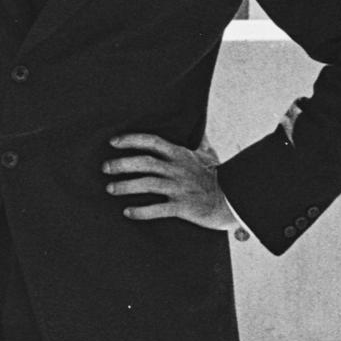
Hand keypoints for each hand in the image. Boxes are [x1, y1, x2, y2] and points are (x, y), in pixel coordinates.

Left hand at [102, 134, 243, 231]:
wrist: (236, 200)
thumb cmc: (220, 176)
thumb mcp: (209, 154)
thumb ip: (199, 142)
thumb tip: (200, 128)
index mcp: (181, 154)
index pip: (152, 141)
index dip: (131, 140)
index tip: (113, 142)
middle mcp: (178, 169)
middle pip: (144, 162)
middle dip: (122, 164)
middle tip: (105, 168)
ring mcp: (180, 188)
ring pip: (147, 184)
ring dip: (126, 186)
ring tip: (110, 189)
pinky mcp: (183, 207)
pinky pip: (158, 209)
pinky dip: (141, 211)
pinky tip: (127, 212)